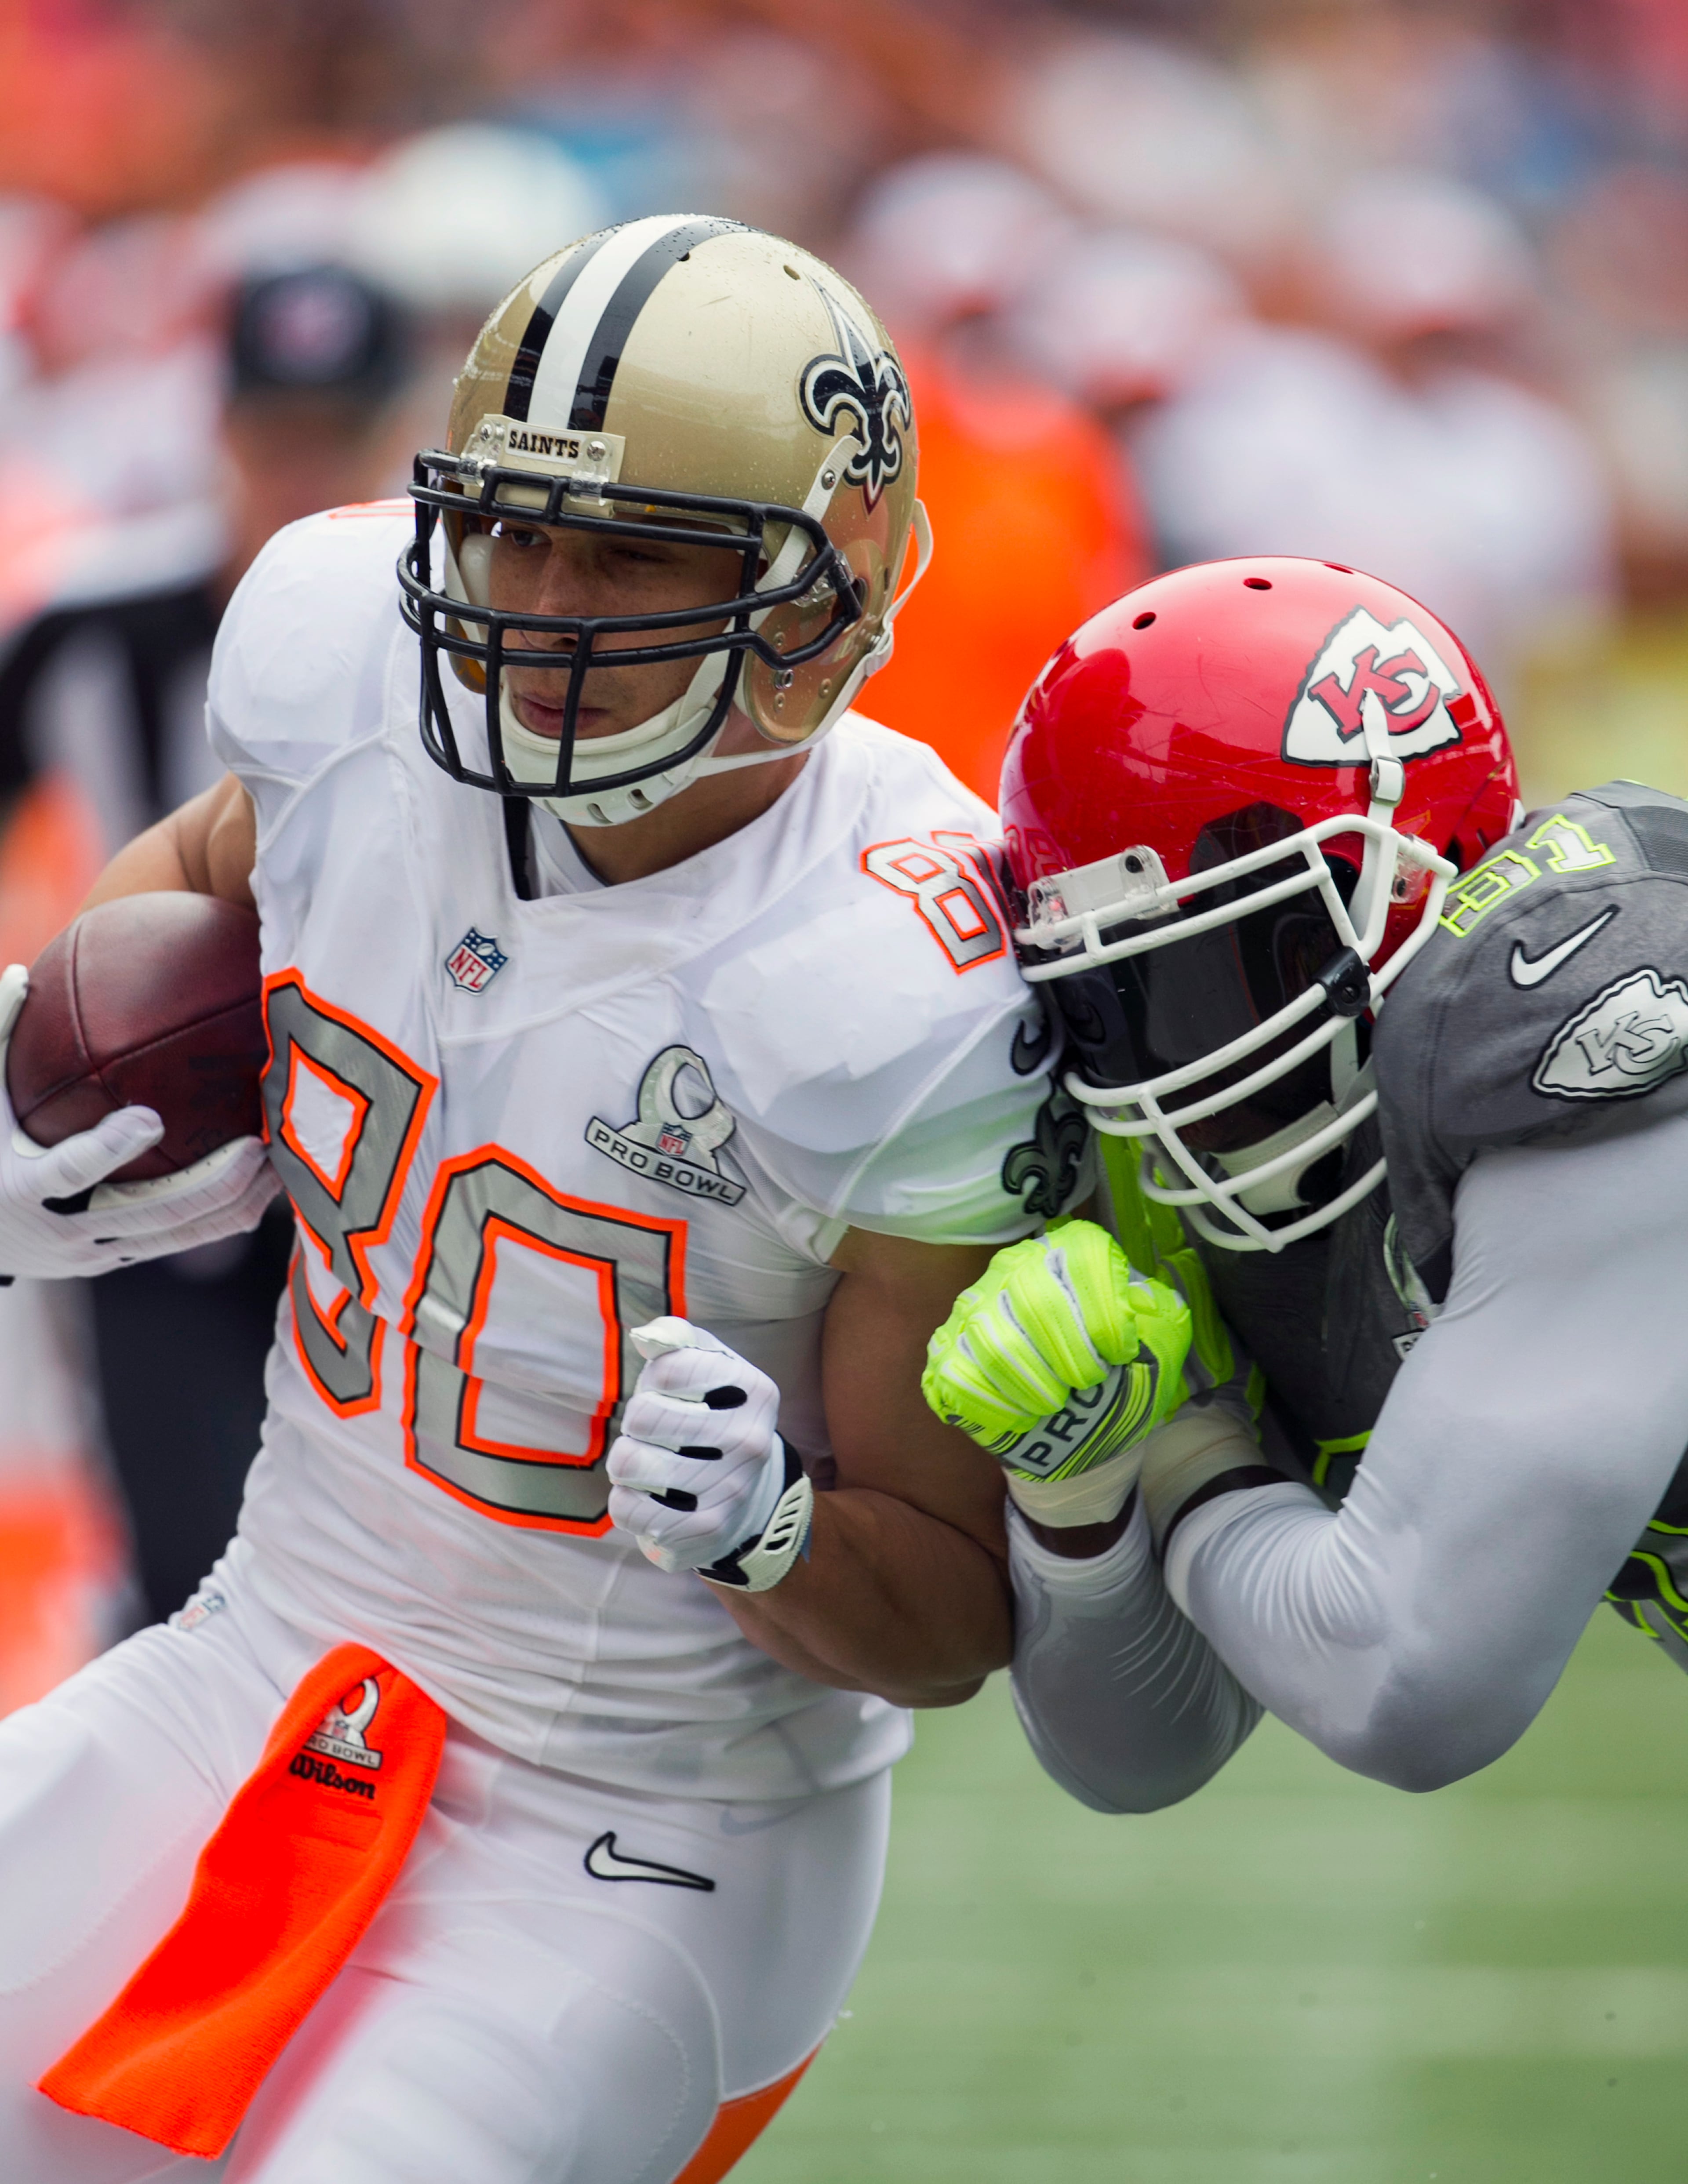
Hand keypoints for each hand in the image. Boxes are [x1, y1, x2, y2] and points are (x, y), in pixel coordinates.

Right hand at [0, 962, 278, 1280]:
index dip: (110, 1148)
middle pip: (155, 1211)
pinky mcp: (118, 1262)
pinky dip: (226, 1216)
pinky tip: (266, 1185)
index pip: (72, 1168)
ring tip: (281, 1162)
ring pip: (182, 1235)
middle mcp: (66, 1230)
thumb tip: (22, 972)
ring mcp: (98, 1254)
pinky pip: (182, 1241)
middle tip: (259, 1141)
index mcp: (23, 1189)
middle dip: (215, 1181)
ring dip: (237, 1201)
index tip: (151, 1118)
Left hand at [607, 1317, 812, 1588]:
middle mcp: (749, 1440)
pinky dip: (626, 1499)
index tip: (668, 1392)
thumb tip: (648, 1338)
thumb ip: (677, 1339)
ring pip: (628, 1463)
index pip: (669, 1368)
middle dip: (637, 1422)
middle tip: (655, 1434)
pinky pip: (626, 1508)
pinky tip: (650, 1497)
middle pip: (643, 1415)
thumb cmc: (712, 1416)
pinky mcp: (705, 1529)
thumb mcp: (707, 1367)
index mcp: (754, 1390)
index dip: (653, 1379)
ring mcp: (730, 1488)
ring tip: (650, 1465)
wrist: (747, 1496)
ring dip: (627, 1462)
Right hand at [922, 1220, 1190, 1523]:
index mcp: (1071, 1252)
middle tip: (1089, 1384)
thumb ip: (1162, 1316)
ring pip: (995, 1341)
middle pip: (1034, 1299)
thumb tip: (1141, 1303)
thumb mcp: (1161, 1343)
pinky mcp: (947, 1352)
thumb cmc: (1121, 1378)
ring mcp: (974, 1308)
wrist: (1081, 1427)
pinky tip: (1024, 1419)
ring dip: (1036, 1385)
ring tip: (1058, 1404)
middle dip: (1070, 1354)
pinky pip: (961, 1377)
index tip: (1120, 1353)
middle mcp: (1017, 1266)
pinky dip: (999, 1408)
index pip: (1082, 1258)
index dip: (1105, 1312)